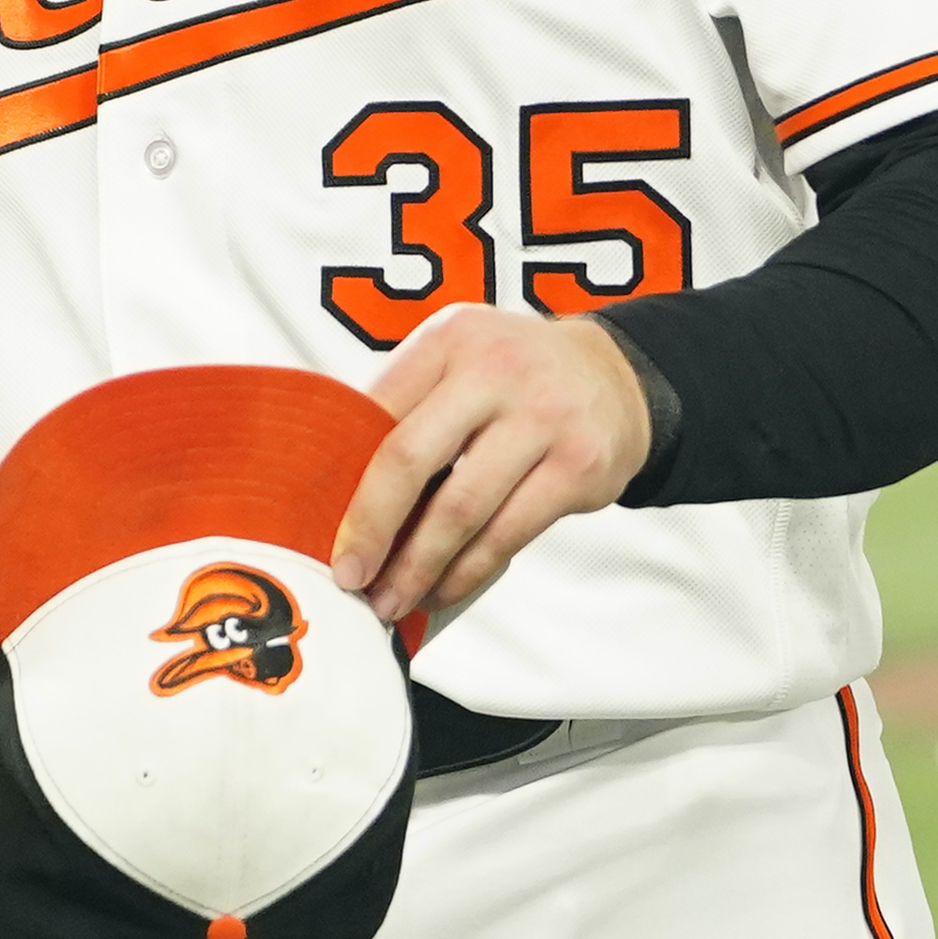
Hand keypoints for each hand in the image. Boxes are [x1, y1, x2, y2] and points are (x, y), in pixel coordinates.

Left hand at [325, 304, 655, 624]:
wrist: (618, 378)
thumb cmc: (516, 378)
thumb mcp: (460, 360)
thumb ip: (408, 406)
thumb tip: (339, 493)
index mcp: (450, 338)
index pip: (377, 412)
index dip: (342, 477)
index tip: (319, 526)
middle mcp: (496, 369)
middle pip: (410, 459)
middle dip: (371, 528)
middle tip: (348, 575)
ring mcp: (544, 417)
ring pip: (462, 509)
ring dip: (418, 566)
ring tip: (393, 600)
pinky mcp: (580, 466)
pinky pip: (509, 534)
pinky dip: (468, 571)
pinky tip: (443, 588)